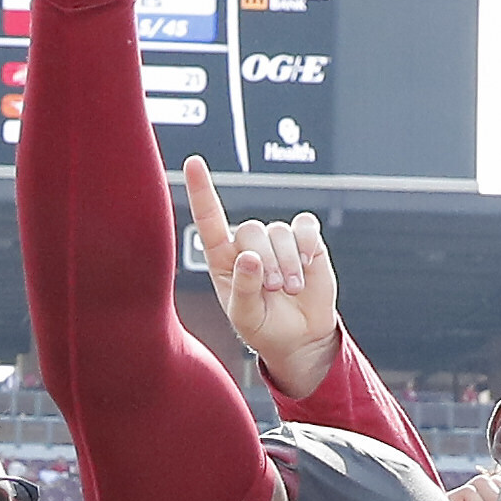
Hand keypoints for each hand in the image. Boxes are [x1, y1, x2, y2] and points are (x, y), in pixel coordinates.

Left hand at [183, 158, 343, 402]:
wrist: (297, 336)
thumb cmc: (262, 326)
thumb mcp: (244, 317)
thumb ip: (243, 288)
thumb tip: (249, 257)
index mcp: (223, 260)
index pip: (209, 220)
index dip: (201, 191)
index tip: (193, 163)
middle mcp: (248, 244)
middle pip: (253, 230)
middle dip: (267, 261)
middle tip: (275, 288)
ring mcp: (277, 240)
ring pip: (279, 232)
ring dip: (287, 263)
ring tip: (290, 288)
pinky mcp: (305, 240)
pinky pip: (305, 226)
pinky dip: (307, 245)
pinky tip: (307, 264)